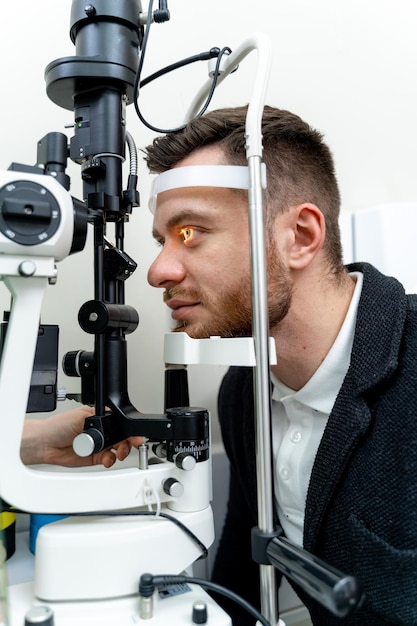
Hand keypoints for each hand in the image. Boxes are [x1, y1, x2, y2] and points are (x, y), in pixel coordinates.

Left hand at [21, 406, 143, 467]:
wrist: (45, 444)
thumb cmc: (58, 426)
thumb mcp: (82, 415)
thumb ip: (101, 418)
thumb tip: (114, 420)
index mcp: (101, 418)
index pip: (120, 422)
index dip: (129, 428)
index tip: (135, 433)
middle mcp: (102, 432)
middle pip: (123, 436)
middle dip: (129, 441)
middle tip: (132, 444)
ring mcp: (100, 445)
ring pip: (119, 449)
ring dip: (122, 452)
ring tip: (118, 453)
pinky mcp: (96, 457)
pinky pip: (109, 459)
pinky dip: (110, 460)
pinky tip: (107, 459)